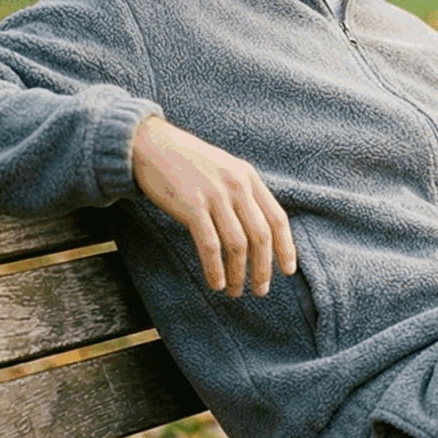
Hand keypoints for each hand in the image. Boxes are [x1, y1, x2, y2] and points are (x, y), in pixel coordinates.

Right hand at [131, 115, 296, 296]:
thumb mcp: (225, 169)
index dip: (286, 247)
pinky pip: (210, 245)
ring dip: (239, 274)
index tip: (288, 271)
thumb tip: (260, 229)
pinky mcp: (191, 206)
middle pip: (261, 236)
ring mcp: (215, 196)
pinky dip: (216, 269)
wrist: (150, 145)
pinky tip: (217, 283)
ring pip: (237, 244)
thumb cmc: (188, 163)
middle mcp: (237, 186)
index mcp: (249, 177)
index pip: (277, 218)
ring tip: (236, 292)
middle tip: (261, 291)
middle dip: (264, 268)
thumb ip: (244, 193)